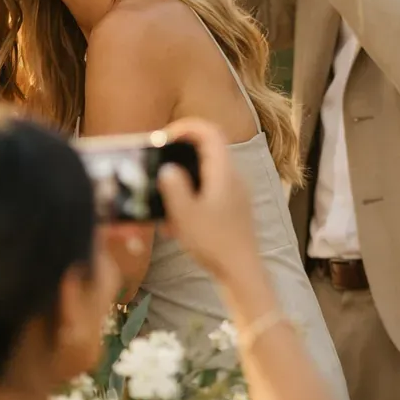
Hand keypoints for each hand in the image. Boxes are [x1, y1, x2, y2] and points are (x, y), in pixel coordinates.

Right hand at [155, 118, 258, 283]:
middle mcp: (233, 178)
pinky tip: (174, 226)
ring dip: (181, 185)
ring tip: (163, 206)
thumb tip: (167, 169)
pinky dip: (189, 202)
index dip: (186, 127)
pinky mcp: (232, 210)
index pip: (209, 132)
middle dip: (178, 158)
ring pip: (204, 176)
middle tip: (157, 169)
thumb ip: (173, 187)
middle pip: (205, 151)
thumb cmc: (216, 244)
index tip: (163, 137)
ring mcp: (235, 194)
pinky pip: (207, 194)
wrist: (242, 273)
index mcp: (224, 172)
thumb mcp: (186, 215)